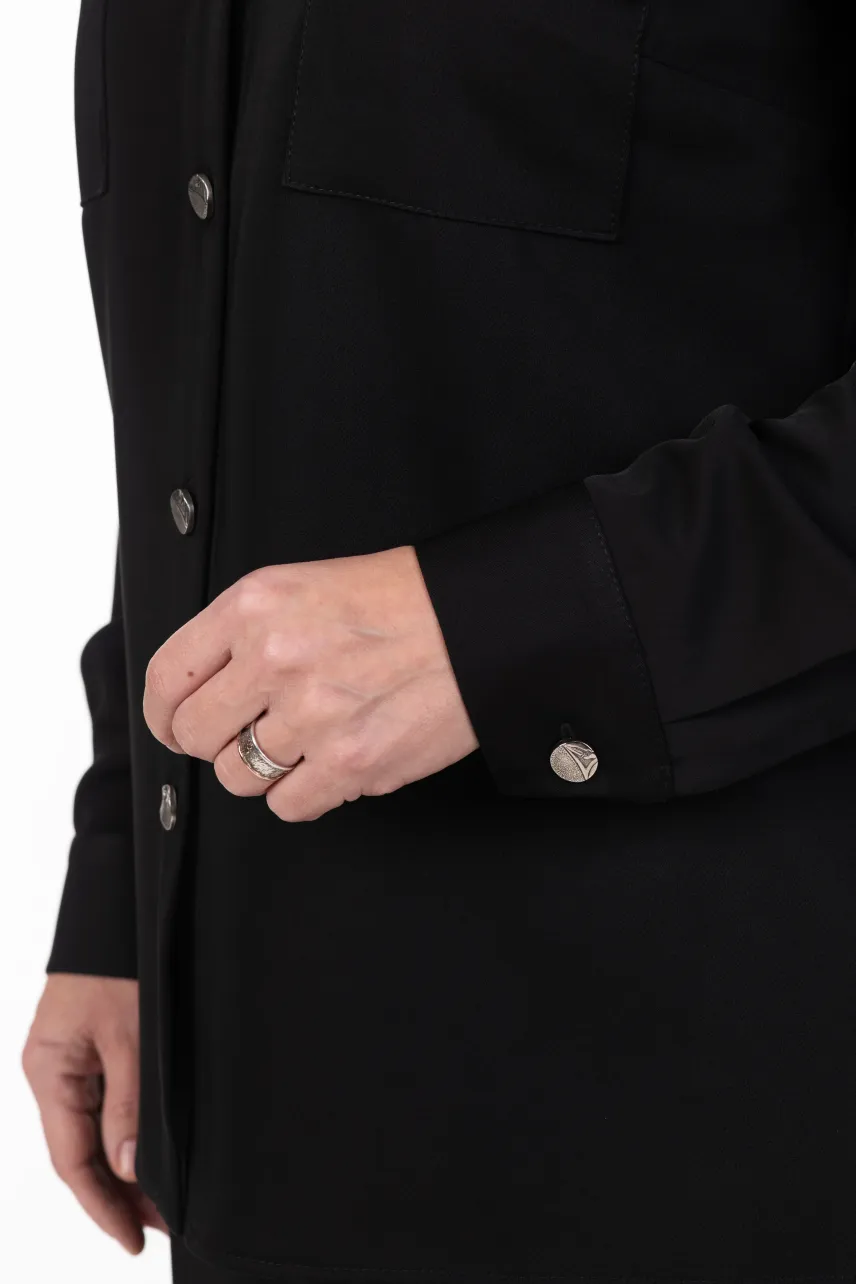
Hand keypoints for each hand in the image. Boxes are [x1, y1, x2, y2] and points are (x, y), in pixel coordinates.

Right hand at [22, 975, 166, 1254]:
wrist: (119, 906)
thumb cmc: (117, 960)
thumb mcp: (129, 1036)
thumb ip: (128, 1104)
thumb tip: (126, 1169)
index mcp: (49, 1071)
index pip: (72, 1160)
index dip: (103, 1205)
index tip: (133, 1239)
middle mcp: (52, 1070)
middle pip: (81, 1150)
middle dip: (118, 1193)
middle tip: (162, 1224)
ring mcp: (69, 1058)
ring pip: (94, 1129)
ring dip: (124, 1165)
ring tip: (162, 1199)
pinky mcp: (90, 1044)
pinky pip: (104, 1101)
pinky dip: (126, 1130)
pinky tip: (149, 1148)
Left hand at [143, 546, 477, 820]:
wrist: (481, 622)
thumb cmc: (406, 600)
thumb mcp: (306, 585)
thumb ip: (247, 632)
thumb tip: (205, 690)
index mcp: (255, 606)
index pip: (166, 677)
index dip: (163, 713)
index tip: (173, 725)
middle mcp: (274, 659)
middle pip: (195, 735)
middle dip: (215, 741)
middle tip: (246, 734)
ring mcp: (311, 716)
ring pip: (239, 776)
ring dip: (264, 767)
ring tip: (306, 740)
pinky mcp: (350, 763)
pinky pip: (289, 805)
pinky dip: (306, 792)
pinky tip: (333, 760)